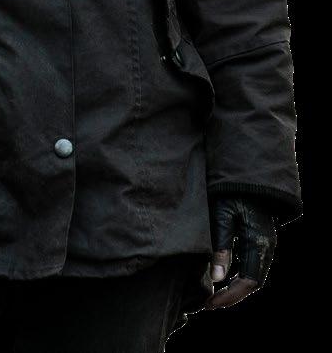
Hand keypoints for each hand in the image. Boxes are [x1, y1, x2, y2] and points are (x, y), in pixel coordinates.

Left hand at [203, 194, 276, 309]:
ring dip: (236, 286)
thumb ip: (221, 246)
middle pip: (253, 282)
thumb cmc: (232, 190)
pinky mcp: (260, 236)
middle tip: (210, 303)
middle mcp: (267, 246)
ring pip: (254, 273)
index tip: (210, 305)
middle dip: (233, 295)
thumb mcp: (221, 215)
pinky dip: (239, 273)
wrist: (247, 171)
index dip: (230, 297)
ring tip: (214, 294)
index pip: (248, 282)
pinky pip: (252, 262)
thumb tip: (217, 279)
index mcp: (259, 243)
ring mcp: (266, 241)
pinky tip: (223, 275)